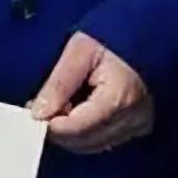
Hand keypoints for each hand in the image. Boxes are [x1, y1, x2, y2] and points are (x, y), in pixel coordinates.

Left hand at [28, 32, 153, 153]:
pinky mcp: (139, 126)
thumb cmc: (110, 38)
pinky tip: (75, 111)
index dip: (53, 126)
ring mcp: (139, 125)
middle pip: (87, 141)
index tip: (32, 114)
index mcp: (118, 100)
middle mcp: (133, 120)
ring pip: (95, 144)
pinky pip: (107, 138)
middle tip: (40, 111)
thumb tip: (38, 112)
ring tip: (56, 108)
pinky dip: (87, 131)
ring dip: (72, 132)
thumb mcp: (78, 52)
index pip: (79, 128)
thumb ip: (59, 84)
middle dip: (60, 130)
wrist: (145, 34)